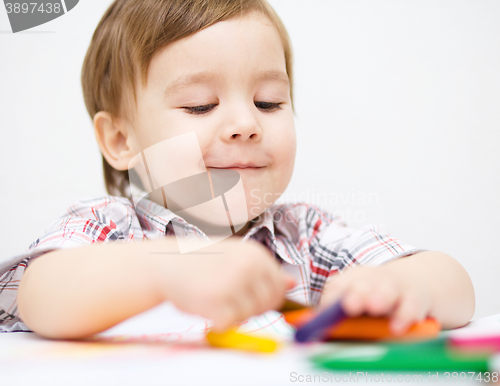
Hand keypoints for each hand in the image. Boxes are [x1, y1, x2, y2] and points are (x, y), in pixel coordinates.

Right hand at [158, 238, 294, 331]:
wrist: (166, 263)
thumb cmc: (202, 262)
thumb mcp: (236, 259)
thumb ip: (264, 272)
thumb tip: (292, 284)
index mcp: (257, 255)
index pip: (278, 289)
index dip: (262, 297)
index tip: (241, 291)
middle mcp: (249, 266)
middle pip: (267, 304)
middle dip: (249, 307)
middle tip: (226, 295)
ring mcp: (233, 283)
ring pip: (249, 316)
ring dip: (232, 313)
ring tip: (213, 295)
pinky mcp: (216, 301)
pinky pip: (229, 324)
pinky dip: (217, 321)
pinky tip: (204, 305)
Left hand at [319, 265, 431, 333]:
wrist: (416, 279)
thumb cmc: (378, 296)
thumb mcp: (357, 300)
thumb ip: (334, 314)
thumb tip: (309, 326)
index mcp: (353, 280)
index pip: (339, 285)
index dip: (332, 296)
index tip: (326, 309)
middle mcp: (373, 280)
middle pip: (363, 285)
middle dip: (356, 294)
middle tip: (349, 305)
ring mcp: (396, 287)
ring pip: (388, 290)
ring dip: (380, 297)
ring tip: (374, 306)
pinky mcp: (416, 299)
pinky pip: (411, 306)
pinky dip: (404, 315)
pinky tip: (397, 326)